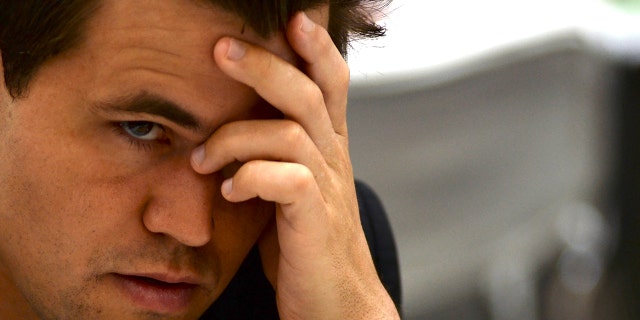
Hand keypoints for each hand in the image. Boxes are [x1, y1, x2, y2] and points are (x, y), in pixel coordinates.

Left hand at [192, 11, 399, 318]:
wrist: (336, 301)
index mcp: (328, 147)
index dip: (316, 47)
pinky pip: (287, 180)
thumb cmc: (305, 241)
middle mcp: (334, 159)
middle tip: (219, 49)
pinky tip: (231, 191)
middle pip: (309, 93)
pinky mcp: (316, 220)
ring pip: (291, 132)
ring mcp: (329, 189)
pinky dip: (251, 177)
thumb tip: (231, 127)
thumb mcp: (291, 188)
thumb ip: (273, 154)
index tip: (293, 18)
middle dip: (265, 65)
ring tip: (203, 160)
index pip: (331, 83)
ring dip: (235, 137)